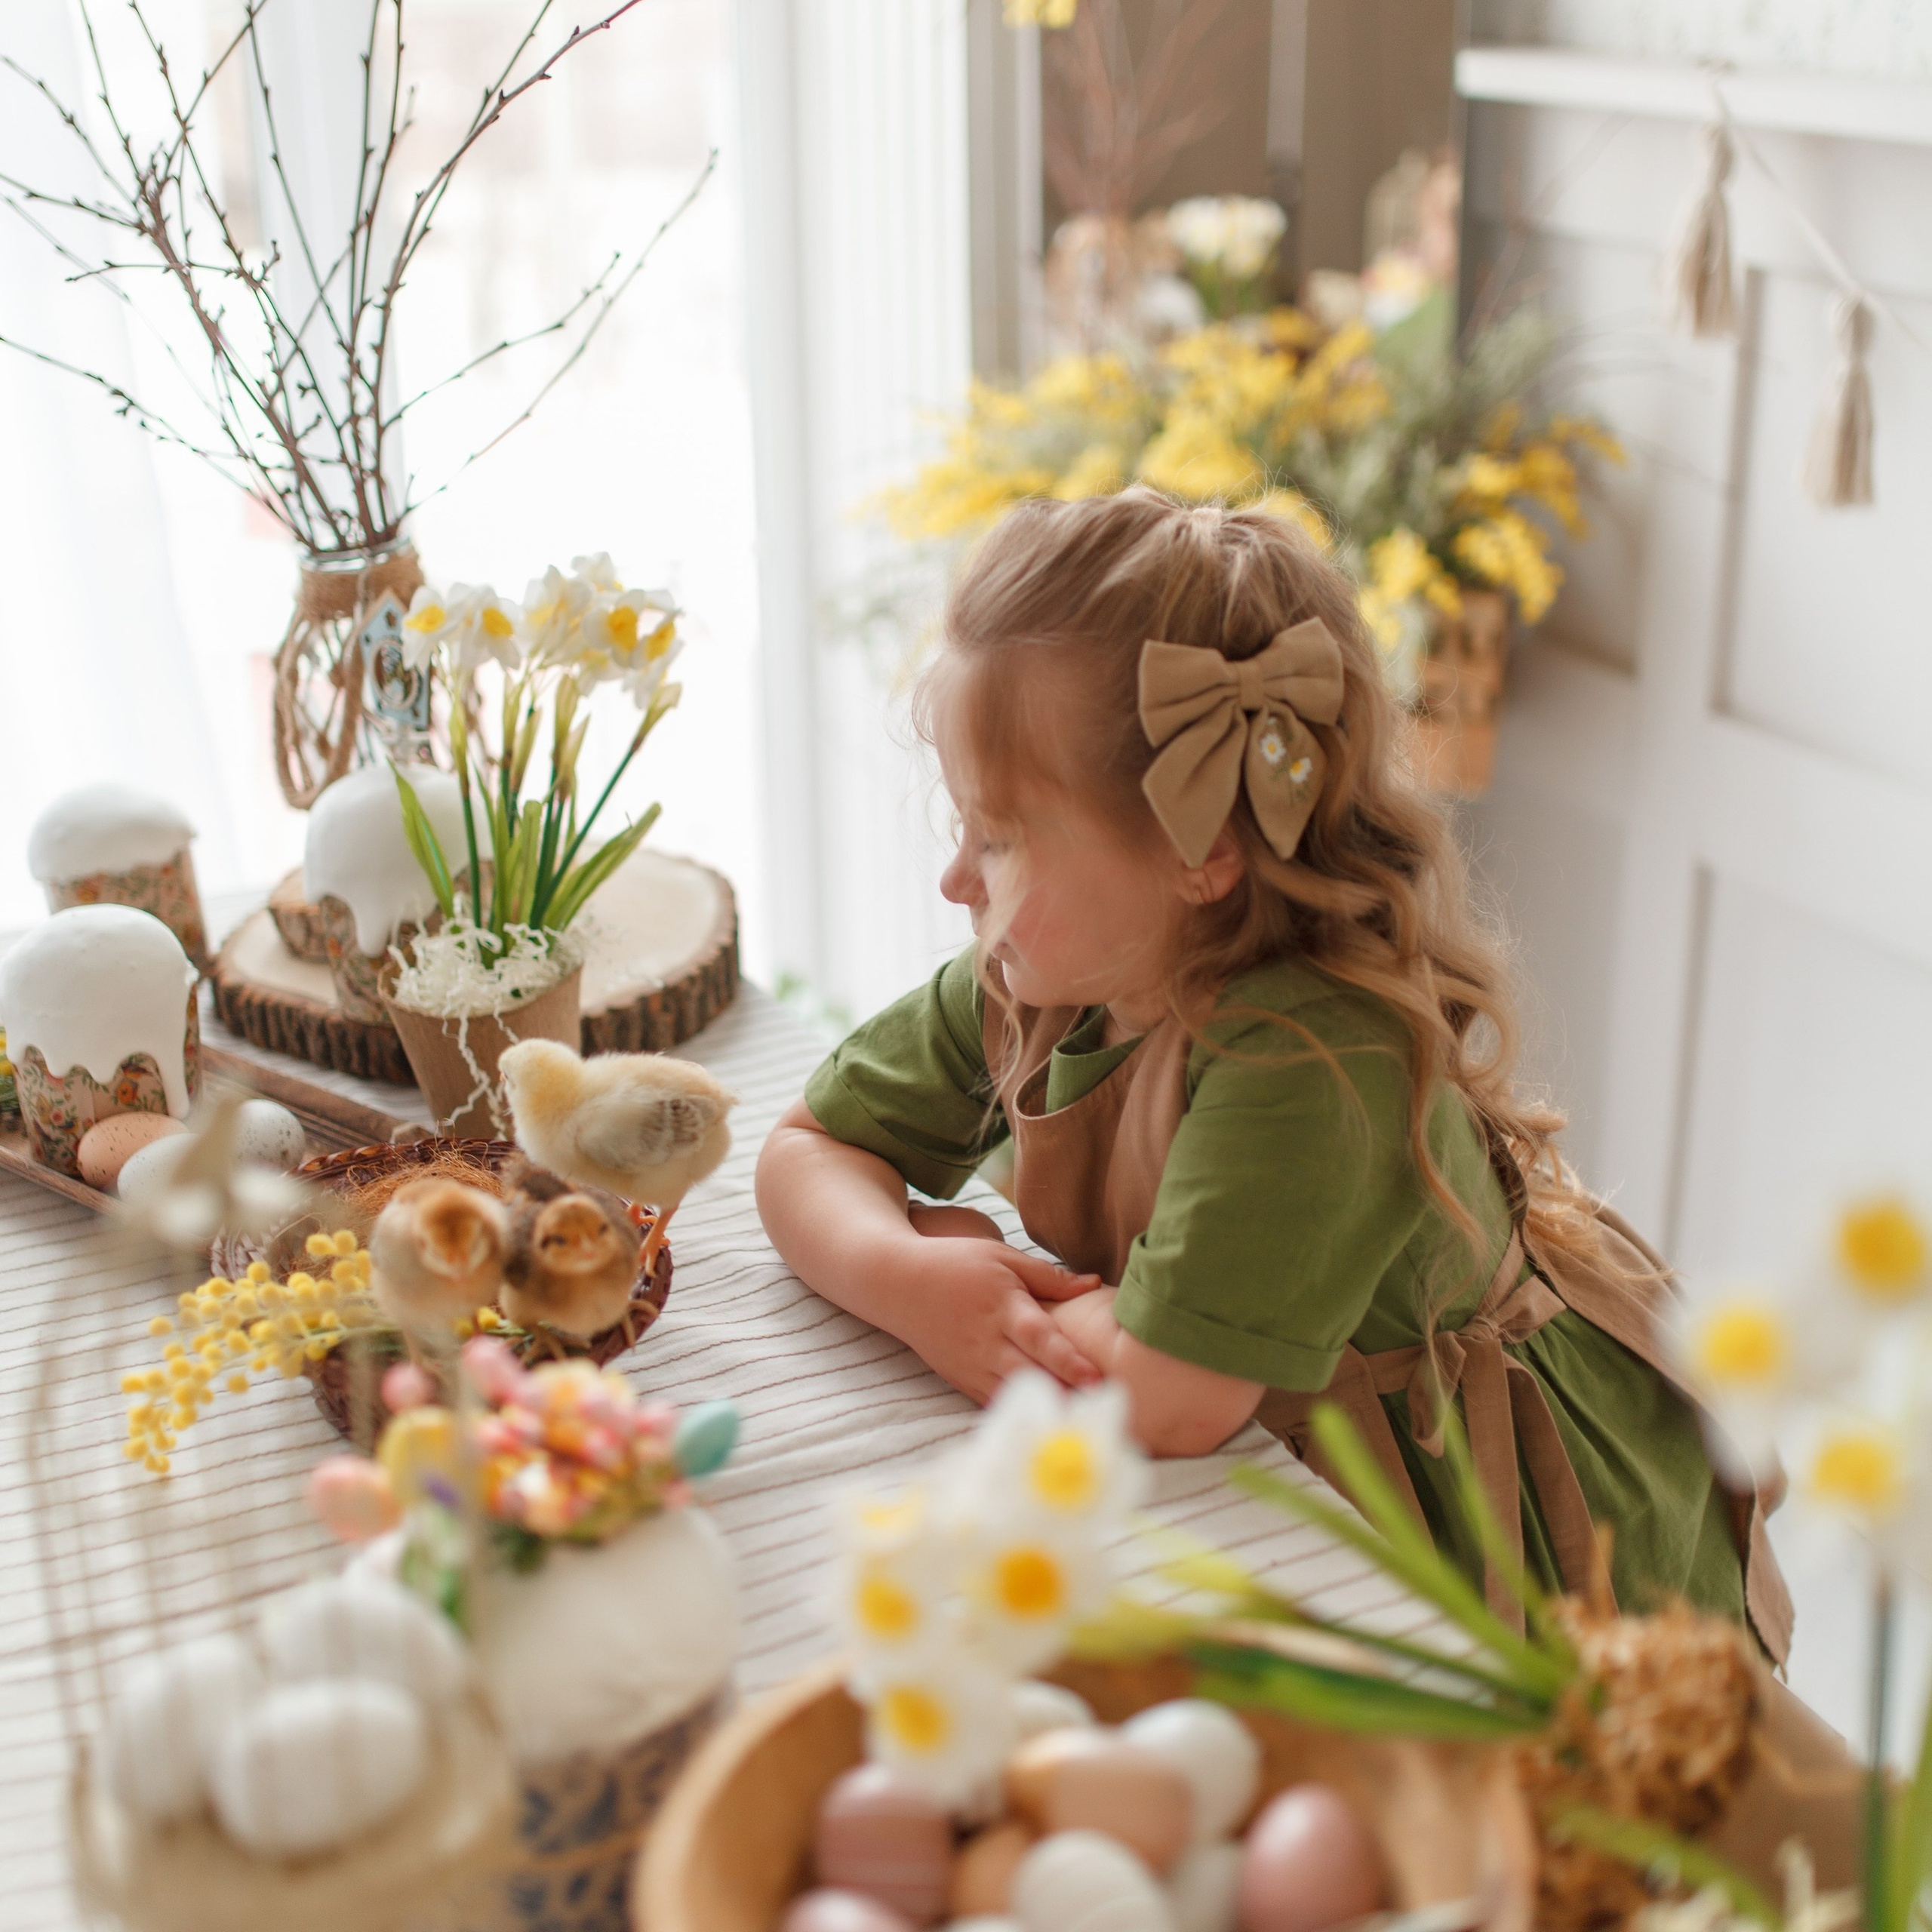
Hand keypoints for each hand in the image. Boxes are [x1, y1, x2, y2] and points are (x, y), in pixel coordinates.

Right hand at [893, 1236, 1105, 1404]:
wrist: (898, 1285)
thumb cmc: (956, 1264)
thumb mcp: (1002, 1257)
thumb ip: (1049, 1276)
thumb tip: (1095, 1283)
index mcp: (1002, 1307)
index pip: (1039, 1337)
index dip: (1067, 1359)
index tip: (1096, 1378)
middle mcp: (987, 1341)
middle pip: (1029, 1375)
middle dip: (1064, 1395)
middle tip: (1099, 1411)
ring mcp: (972, 1366)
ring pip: (1013, 1396)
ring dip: (1046, 1410)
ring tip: (1082, 1424)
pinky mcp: (962, 1380)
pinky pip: (994, 1403)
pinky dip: (1020, 1415)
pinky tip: (1047, 1424)